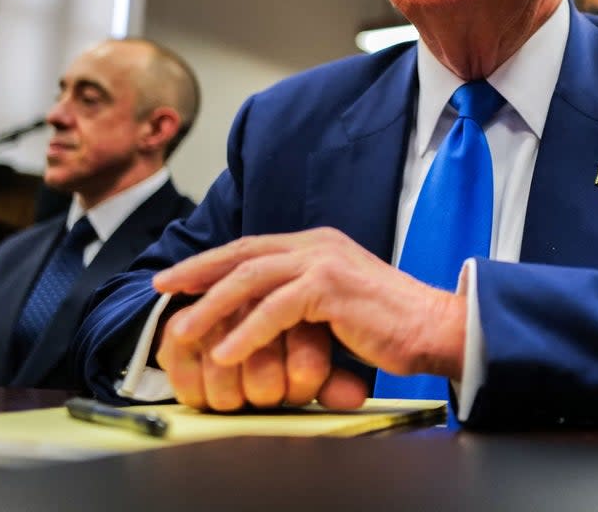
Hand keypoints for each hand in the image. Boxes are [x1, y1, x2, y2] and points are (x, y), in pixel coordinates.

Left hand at [152, 227, 466, 407]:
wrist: (433, 328)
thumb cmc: (388, 325)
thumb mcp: (335, 302)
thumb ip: (301, 297)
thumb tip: (260, 314)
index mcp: (317, 244)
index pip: (252, 246)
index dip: (211, 260)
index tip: (178, 277)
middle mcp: (317, 244)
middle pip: (243, 253)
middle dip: (198, 271)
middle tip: (163, 288)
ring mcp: (323, 262)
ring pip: (251, 279)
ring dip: (211, 306)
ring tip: (182, 332)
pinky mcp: (330, 288)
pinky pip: (274, 310)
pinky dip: (246, 333)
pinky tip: (226, 353)